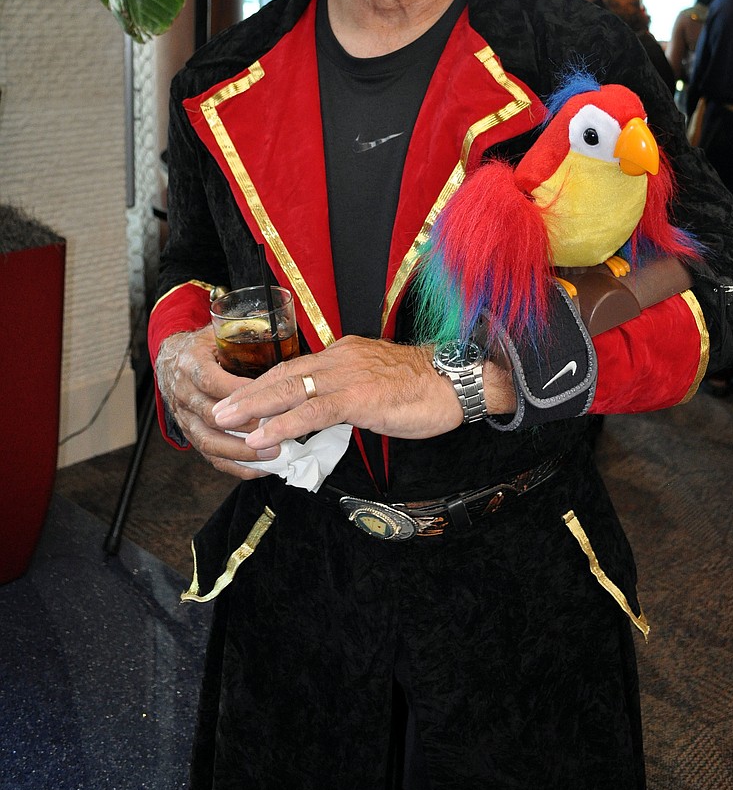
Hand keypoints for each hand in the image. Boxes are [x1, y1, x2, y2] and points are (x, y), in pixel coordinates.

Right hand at [155, 325, 280, 478]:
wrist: (171, 359)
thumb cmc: (201, 346)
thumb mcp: (216, 334)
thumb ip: (241, 339)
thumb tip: (277, 339)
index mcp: (191, 364)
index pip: (212, 382)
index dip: (240, 393)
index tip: (270, 397)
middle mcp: (183, 393)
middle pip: (211, 417)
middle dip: (245, 428)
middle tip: (276, 431)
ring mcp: (184, 417)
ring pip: (209, 441)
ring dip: (242, 451)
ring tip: (272, 454)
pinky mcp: (190, 434)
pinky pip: (210, 456)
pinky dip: (235, 465)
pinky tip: (258, 468)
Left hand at [211, 334, 515, 455]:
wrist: (458, 382)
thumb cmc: (425, 388)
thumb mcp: (379, 385)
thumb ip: (350, 393)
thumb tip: (327, 415)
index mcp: (344, 352)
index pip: (294, 367)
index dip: (264, 384)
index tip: (240, 400)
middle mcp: (341, 357)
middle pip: (283, 374)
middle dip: (247, 393)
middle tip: (217, 409)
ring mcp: (349, 376)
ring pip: (290, 389)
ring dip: (253, 408)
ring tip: (226, 422)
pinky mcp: (359, 397)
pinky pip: (312, 410)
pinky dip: (282, 424)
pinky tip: (262, 437)